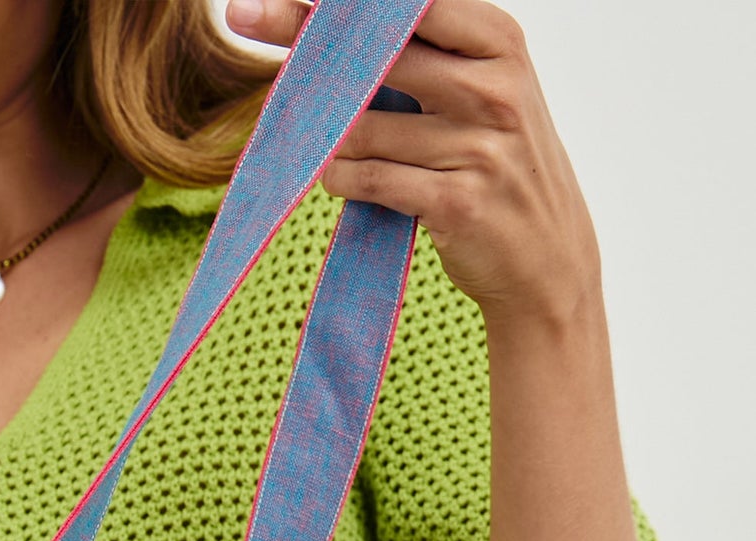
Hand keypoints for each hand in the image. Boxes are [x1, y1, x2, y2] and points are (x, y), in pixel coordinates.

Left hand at [226, 0, 600, 327]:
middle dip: (305, 41)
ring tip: (345, 151)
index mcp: (498, 42)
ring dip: (333, 141)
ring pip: (359, 128)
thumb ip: (422, 53)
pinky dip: (343, 179)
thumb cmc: (497, 164)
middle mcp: (493, 86)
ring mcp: (477, 145)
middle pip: (372, 53)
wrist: (548, 260)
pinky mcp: (455, 202)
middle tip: (247, 14)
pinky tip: (346, 179)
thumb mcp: (481, 90)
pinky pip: (366, 179)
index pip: (409, 1)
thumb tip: (327, 24)